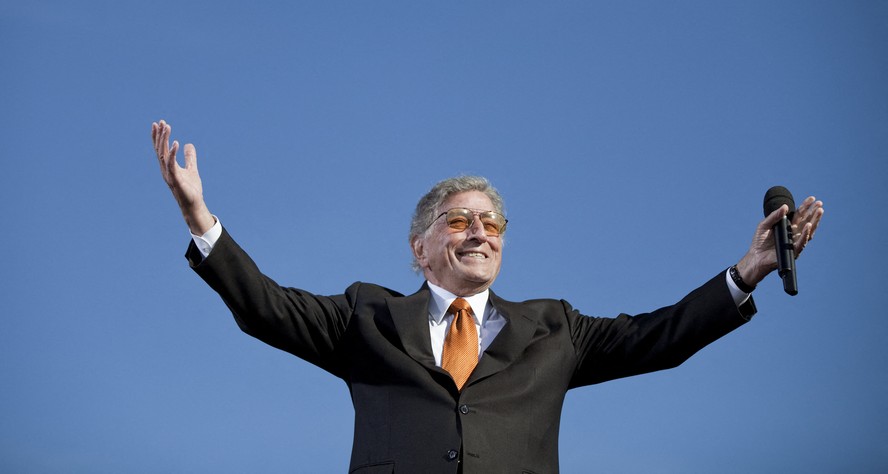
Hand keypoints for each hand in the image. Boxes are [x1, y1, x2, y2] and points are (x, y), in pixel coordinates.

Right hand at [151, 120, 214, 234]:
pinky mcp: (175, 179)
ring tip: (167, 127)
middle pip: (159, 149)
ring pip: (163, 154)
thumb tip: (189, 144)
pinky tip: (176, 143)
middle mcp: (165, 169)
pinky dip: (172, 153)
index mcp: (168, 166)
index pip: (160, 149)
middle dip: (159, 135)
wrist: (194, 205)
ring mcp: (169, 174)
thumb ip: (190, 157)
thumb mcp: (192, 169)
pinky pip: (172, 164)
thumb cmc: (191, 190)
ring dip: (164, 140)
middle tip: (161, 121)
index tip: (159, 123)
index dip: (158, 136)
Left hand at [736, 196, 824, 286]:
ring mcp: (795, 242)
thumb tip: (785, 206)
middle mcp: (794, 233)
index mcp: (788, 226)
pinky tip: (809, 226)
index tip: (812, 199)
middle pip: (807, 221)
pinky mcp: (793, 251)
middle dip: (814, 212)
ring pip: (808, 231)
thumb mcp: (764, 225)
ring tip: (819, 212)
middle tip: (819, 204)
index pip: (799, 215)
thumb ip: (774, 216)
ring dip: (814, 221)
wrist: (755, 256)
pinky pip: (802, 243)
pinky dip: (805, 234)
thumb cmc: (759, 241)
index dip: (806, 207)